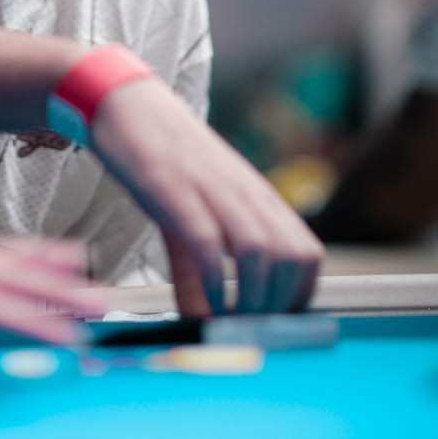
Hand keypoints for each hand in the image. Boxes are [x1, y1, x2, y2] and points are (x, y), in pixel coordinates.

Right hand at [89, 78, 321, 315]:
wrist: (129, 109)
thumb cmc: (164, 166)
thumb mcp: (191, 218)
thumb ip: (200, 270)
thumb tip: (204, 321)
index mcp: (258, 198)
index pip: (307, 254)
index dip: (300, 296)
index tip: (277, 324)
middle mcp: (246, 193)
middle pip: (293, 257)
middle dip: (279, 305)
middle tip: (253, 330)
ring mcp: (214, 191)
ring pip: (261, 252)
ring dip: (251, 299)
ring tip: (232, 323)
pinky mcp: (178, 192)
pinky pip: (209, 244)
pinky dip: (213, 283)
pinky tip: (204, 303)